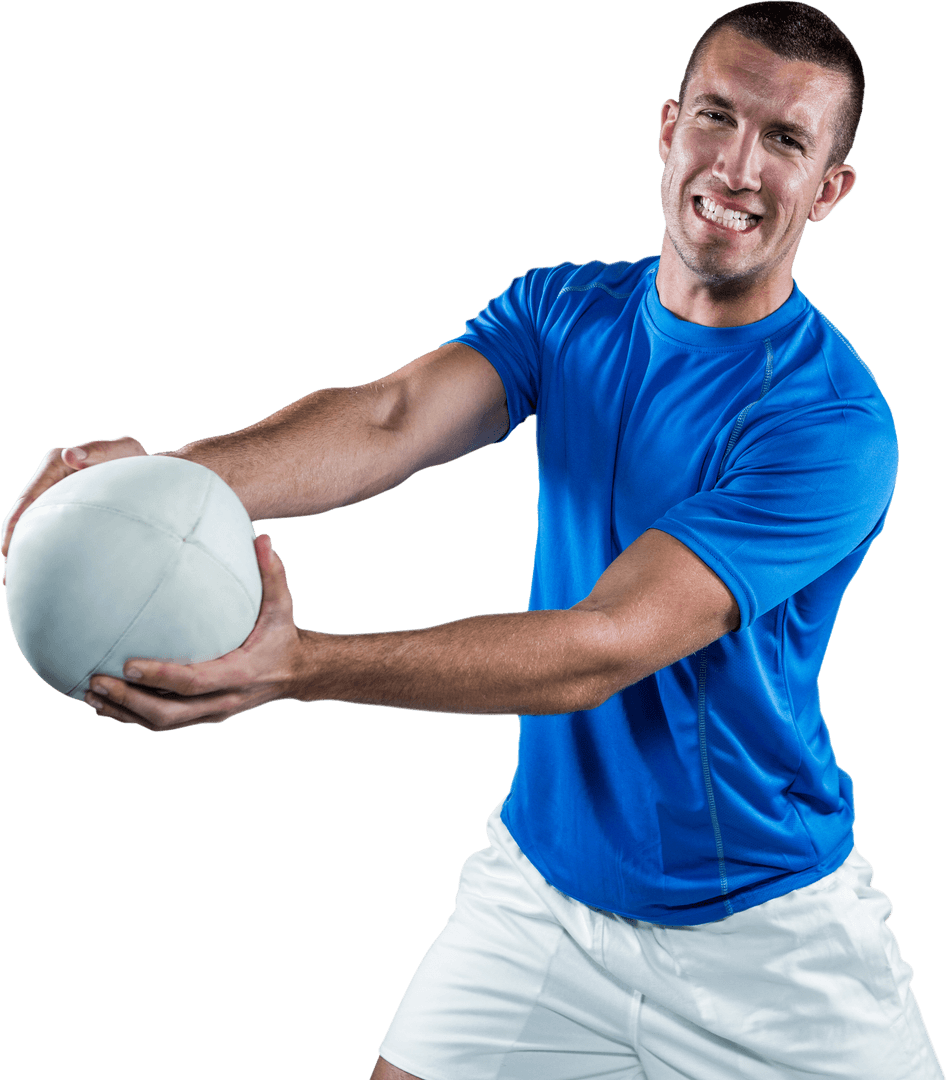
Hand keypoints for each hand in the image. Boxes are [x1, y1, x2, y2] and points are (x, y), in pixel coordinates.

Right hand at [2, 436, 147, 583]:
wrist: (149, 471)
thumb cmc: (134, 459)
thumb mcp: (121, 450)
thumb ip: (97, 451)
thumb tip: (69, 456)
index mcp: (57, 464)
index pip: (30, 495)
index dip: (17, 521)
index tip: (8, 545)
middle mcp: (52, 480)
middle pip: (27, 513)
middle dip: (15, 541)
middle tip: (10, 572)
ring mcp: (58, 495)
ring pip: (36, 524)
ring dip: (27, 549)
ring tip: (17, 579)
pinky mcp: (67, 509)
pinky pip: (50, 529)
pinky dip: (44, 547)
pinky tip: (42, 570)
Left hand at [84, 534, 302, 731]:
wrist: (295, 675)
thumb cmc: (282, 635)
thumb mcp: (282, 605)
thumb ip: (272, 573)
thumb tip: (261, 537)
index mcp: (239, 674)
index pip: (193, 681)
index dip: (160, 676)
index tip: (128, 665)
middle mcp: (223, 700)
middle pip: (169, 712)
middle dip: (129, 701)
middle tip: (96, 681)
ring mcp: (211, 713)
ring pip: (162, 722)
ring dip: (124, 712)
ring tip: (90, 694)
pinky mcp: (202, 715)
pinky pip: (164, 722)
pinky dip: (133, 716)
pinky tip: (106, 705)